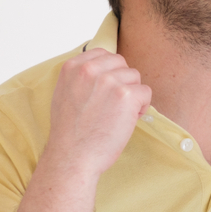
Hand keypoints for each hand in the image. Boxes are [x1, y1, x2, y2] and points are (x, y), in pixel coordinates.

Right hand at [46, 48, 151, 176]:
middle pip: (121, 64)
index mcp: (72, 66)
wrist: (72, 157)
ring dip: (132, 95)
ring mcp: (109, 81)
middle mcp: (89, 69)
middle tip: (113, 106)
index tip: (106, 92)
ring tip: (118, 115)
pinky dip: (142, 107)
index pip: (103, 54)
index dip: (110, 73)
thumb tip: (101, 67)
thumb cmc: (69, 132)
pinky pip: (146, 92)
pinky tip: (128, 120)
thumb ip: (80, 77)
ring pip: (135, 77)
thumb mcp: (64, 93)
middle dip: (122, 82)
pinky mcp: (127, 95)